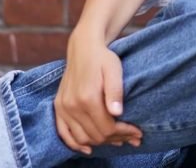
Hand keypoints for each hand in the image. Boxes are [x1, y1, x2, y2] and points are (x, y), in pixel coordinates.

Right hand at [54, 30, 142, 154]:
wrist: (83, 47)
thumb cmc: (103, 57)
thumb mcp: (114, 69)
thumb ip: (115, 91)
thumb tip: (117, 113)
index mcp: (87, 98)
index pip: (107, 127)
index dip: (124, 133)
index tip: (137, 133)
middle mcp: (72, 106)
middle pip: (96, 135)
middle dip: (116, 139)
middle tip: (132, 138)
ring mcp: (63, 108)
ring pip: (81, 138)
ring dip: (100, 143)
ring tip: (117, 141)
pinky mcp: (58, 107)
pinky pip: (63, 134)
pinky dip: (75, 145)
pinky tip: (88, 148)